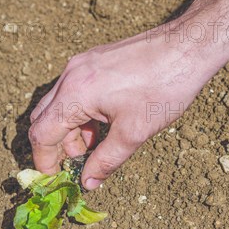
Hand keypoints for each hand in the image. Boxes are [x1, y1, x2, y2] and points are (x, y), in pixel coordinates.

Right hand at [29, 18, 225, 189]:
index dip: (45, 160)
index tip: (56, 178)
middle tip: (82, 163)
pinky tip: (107, 123)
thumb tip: (88, 182)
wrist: (187, 47)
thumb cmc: (164, 87)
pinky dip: (84, 112)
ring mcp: (83, 63)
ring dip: (73, 129)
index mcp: (75, 93)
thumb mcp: (134, 133)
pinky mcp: (96, 59)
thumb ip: (106, 160)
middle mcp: (72, 75)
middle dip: (59, 145)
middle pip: (46, 118)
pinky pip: (77, 90)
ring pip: (62, 104)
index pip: (41, 134)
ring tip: (100, 145)